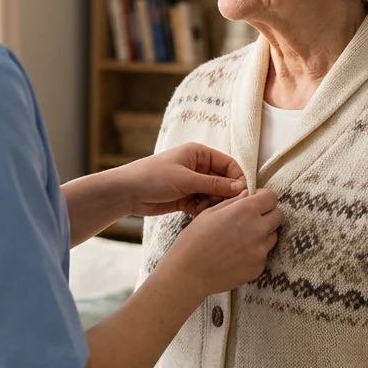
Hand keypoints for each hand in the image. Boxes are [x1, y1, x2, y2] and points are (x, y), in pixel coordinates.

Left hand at [118, 142, 246, 217]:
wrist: (127, 192)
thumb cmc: (153, 177)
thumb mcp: (186, 179)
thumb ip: (214, 184)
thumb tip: (241, 187)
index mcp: (199, 153)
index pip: (229, 165)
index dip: (237, 179)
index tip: (240, 195)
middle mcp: (198, 167)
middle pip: (223, 181)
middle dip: (224, 195)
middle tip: (221, 206)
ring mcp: (192, 183)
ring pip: (214, 195)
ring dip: (213, 204)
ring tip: (205, 209)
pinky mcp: (186, 198)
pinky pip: (203, 204)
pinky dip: (203, 210)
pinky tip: (196, 213)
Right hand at [164, 189, 281, 295]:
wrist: (189, 272)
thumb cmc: (194, 240)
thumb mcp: (210, 212)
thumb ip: (233, 202)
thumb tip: (247, 195)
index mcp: (246, 210)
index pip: (271, 197)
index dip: (263, 197)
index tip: (255, 200)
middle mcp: (259, 229)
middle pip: (278, 216)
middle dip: (267, 214)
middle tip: (250, 219)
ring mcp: (261, 250)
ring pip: (272, 236)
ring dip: (263, 234)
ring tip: (241, 239)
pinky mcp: (259, 267)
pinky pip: (264, 254)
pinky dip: (255, 252)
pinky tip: (237, 254)